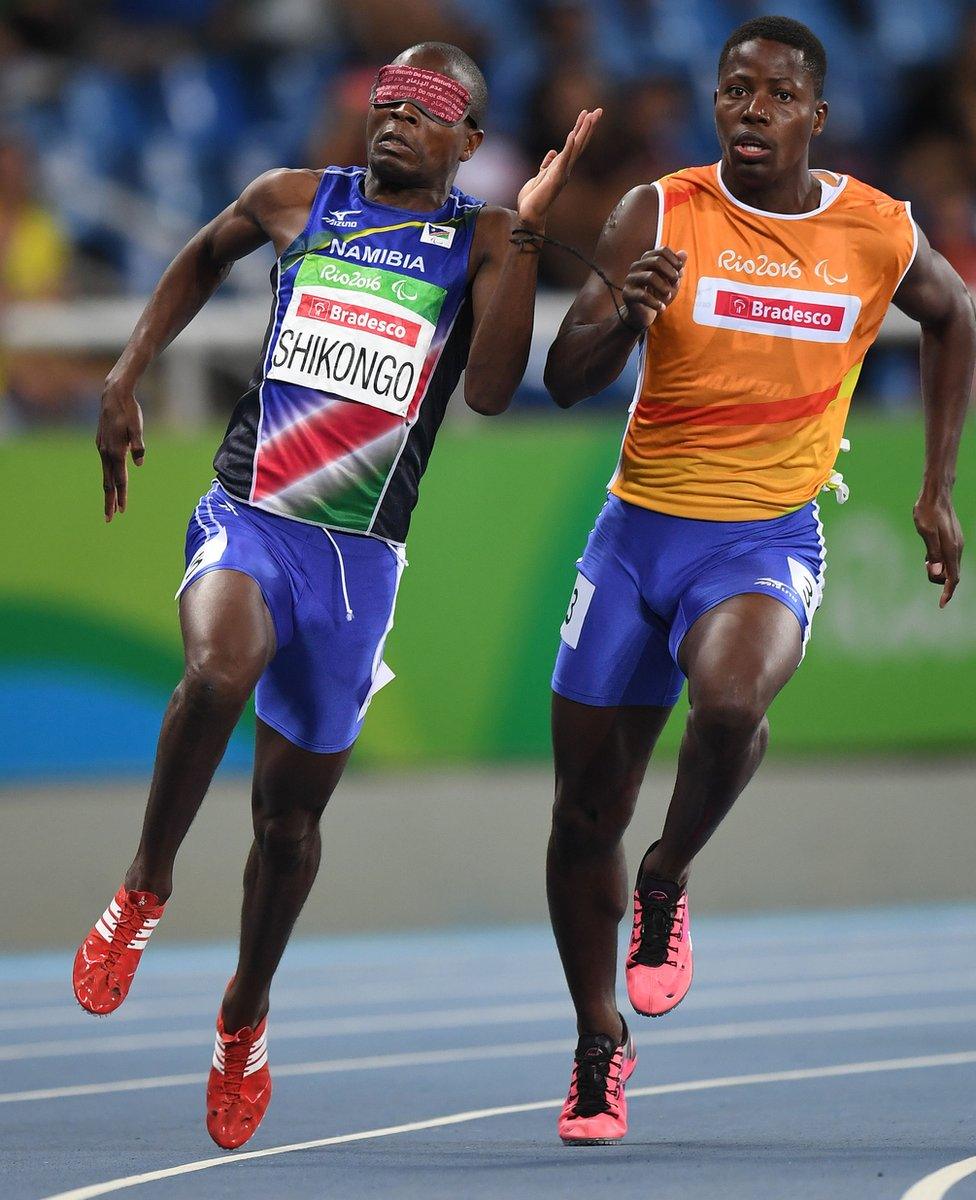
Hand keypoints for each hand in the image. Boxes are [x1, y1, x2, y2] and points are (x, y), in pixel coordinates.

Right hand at [96, 378, 145, 521]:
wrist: (114, 394)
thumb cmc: (129, 410)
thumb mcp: (137, 427)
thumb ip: (138, 446)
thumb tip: (139, 464)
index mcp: (116, 451)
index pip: (119, 480)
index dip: (122, 496)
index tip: (123, 511)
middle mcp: (106, 452)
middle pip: (108, 482)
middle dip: (110, 501)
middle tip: (109, 519)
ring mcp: (102, 447)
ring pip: (105, 474)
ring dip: (108, 491)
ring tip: (110, 504)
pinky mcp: (101, 442)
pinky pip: (105, 464)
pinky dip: (108, 476)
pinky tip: (112, 480)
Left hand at [516, 108, 601, 228]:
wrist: (530, 213)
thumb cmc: (534, 197)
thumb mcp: (541, 175)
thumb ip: (547, 164)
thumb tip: (552, 153)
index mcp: (562, 166)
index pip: (574, 143)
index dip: (580, 128)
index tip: (588, 113)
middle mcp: (565, 168)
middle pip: (580, 143)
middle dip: (589, 126)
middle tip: (599, 110)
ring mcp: (562, 173)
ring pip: (576, 148)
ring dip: (583, 132)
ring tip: (590, 116)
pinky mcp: (555, 178)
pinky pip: (563, 160)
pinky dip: (568, 147)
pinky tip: (572, 134)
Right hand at [621, 246, 686, 330]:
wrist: (642, 313)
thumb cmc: (657, 295)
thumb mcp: (670, 281)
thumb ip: (677, 268)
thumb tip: (684, 254)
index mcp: (647, 260)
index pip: (662, 251)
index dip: (674, 261)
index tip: (680, 273)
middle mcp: (637, 266)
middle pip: (656, 261)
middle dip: (670, 272)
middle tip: (676, 283)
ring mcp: (630, 279)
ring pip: (650, 277)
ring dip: (664, 287)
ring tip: (669, 296)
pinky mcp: (627, 294)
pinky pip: (643, 296)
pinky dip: (655, 303)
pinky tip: (662, 308)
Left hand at [913, 489, 962, 606]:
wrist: (936, 495)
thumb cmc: (927, 511)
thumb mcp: (925, 532)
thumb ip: (932, 552)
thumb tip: (937, 572)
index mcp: (952, 549)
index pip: (953, 577)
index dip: (947, 592)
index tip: (941, 604)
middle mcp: (958, 548)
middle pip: (951, 575)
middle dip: (938, 578)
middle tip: (925, 563)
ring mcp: (957, 544)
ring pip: (949, 567)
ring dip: (937, 569)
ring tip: (926, 558)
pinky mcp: (953, 541)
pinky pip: (947, 559)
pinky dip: (938, 561)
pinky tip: (929, 554)